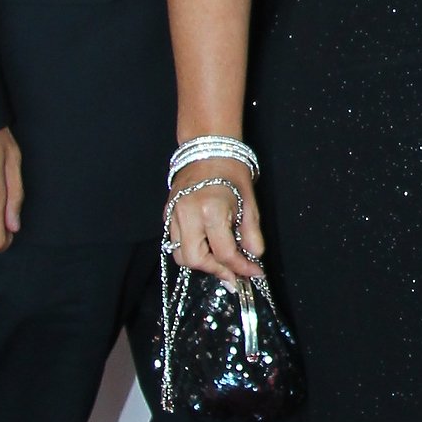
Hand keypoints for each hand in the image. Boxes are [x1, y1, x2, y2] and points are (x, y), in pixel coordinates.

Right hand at [165, 158, 264, 285]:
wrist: (208, 148)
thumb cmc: (232, 171)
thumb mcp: (249, 202)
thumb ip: (251, 233)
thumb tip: (254, 257)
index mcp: (211, 210)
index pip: (224, 252)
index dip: (241, 267)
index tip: (254, 273)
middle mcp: (188, 214)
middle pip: (195, 260)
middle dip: (216, 270)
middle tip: (235, 272)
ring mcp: (173, 214)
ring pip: (180, 255)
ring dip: (202, 263)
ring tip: (222, 262)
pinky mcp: (167, 214)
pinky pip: (175, 242)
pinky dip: (191, 250)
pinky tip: (208, 248)